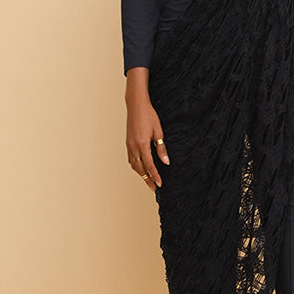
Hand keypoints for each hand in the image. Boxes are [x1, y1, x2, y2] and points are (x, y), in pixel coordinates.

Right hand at [125, 74, 169, 191]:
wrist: (136, 105)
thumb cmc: (148, 115)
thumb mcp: (158, 131)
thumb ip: (161, 148)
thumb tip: (166, 162)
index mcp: (142, 144)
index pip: (149, 165)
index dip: (155, 176)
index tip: (160, 184)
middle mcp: (133, 146)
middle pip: (140, 169)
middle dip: (147, 179)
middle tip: (154, 188)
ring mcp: (129, 145)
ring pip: (134, 165)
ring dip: (141, 174)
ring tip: (148, 180)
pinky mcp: (128, 142)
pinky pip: (131, 159)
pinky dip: (136, 166)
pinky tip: (141, 168)